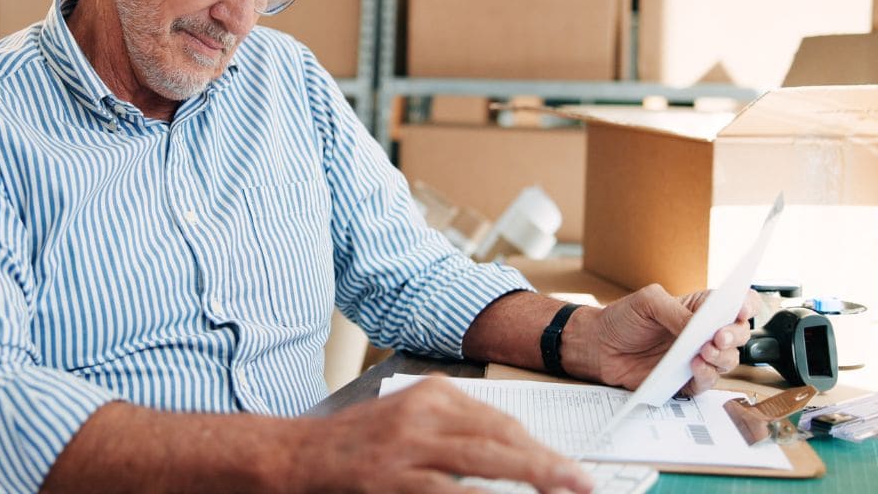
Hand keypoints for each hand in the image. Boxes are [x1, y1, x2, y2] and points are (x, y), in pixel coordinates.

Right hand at [294, 377, 592, 493]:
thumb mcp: (407, 419)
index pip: (500, 420)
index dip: (540, 447)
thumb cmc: (355, 444)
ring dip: (528, 476)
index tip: (569, 468)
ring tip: (560, 492)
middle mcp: (423, 413)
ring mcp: (406, 446)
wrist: (294, 455)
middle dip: (546, 462)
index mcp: (432, 394)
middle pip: (499, 436)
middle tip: (582, 483)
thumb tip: (514, 453)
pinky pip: (446, 491)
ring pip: (482, 460)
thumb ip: (454, 430)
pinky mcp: (391, 478)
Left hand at [582, 285, 756, 395]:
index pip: (735, 304)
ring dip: (721, 357)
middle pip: (738, 335)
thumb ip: (676, 311)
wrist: (598, 346)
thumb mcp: (647, 302)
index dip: (746, 305)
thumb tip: (699, 327)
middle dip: (734, 335)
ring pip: (728, 361)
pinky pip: (706, 382)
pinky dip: (706, 375)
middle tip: (717, 337)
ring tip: (703, 352)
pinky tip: (694, 367)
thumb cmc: (623, 318)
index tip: (742, 310)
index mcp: (699, 308)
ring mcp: (697, 357)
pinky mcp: (686, 380)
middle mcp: (704, 333)